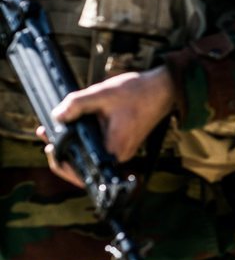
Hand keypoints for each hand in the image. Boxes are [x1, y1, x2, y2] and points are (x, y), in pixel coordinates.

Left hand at [37, 66, 176, 186]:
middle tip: (46, 133)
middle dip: (62, 151)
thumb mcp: (102, 94)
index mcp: (114, 149)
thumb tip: (56, 116)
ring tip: (56, 127)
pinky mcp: (122, 143)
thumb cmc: (138, 93)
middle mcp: (118, 156)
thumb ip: (76, 104)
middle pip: (83, 165)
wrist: (163, 89)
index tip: (49, 145)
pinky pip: (98, 148)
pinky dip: (85, 139)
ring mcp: (121, 151)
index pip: (81, 170)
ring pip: (90, 156)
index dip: (60, 162)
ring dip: (72, 144)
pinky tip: (74, 125)